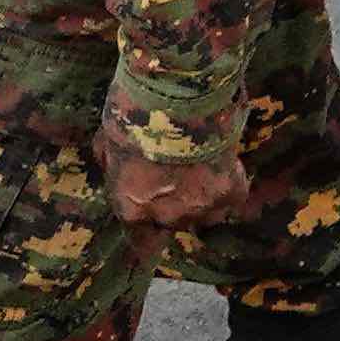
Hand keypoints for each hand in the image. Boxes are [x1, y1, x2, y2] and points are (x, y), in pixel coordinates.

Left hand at [97, 98, 249, 230]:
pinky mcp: (231, 193)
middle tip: (175, 175)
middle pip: (173, 222)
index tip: (150, 220)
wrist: (176, 101)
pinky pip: (232, 197)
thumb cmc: (133, 118)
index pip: (139, 239)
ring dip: (202, 198)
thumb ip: (111, 164)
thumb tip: (111, 165)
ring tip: (201, 169)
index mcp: (132, 208)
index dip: (146, 228)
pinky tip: (224, 162)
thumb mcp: (107, 142)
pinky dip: (229, 183)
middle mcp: (167, 217)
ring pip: (206, 215)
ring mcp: (202, 208)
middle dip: (173, 204)